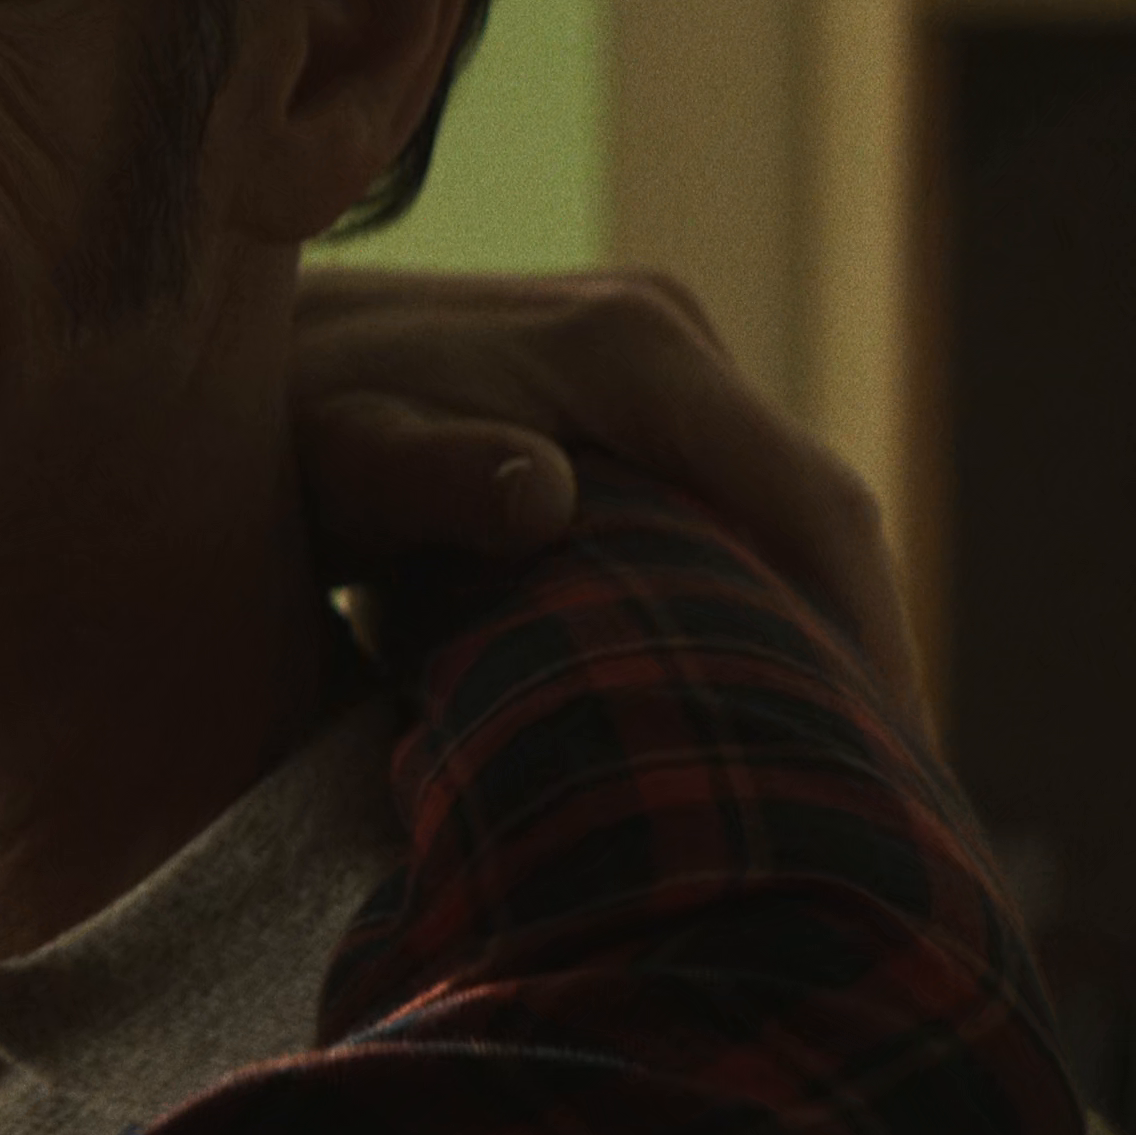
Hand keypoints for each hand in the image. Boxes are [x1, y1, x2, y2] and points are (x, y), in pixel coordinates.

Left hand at [288, 268, 920, 721]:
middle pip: (816, 513)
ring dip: (812, 628)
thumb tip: (541, 494)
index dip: (867, 630)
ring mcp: (655, 359)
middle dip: (860, 648)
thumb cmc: (285, 421)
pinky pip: (725, 504)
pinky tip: (757, 697)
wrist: (243, 346)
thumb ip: (431, 475)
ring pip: (777, 514)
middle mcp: (666, 334)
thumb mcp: (343, 455)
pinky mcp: (629, 395)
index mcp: (633, 349)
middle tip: (883, 799)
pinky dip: (753, 595)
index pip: (808, 499)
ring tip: (838, 771)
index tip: (893, 752)